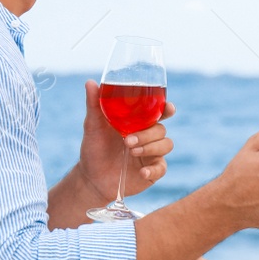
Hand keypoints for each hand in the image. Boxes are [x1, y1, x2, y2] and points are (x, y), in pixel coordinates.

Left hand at [78, 80, 174, 202]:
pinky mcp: (152, 172)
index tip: (168, 108)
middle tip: (128, 141)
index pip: (158, 112)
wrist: (91, 177)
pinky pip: (161, 168)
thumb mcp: (92, 125)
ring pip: (166, 145)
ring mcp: (151, 154)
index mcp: (138, 123)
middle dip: (148, 134)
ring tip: (131, 151)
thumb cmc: (94, 148)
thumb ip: (94, 104)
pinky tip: (141, 172)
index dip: (167, 109)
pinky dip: (153, 169)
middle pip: (161, 129)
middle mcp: (148, 137)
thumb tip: (90, 82)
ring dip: (150, 148)